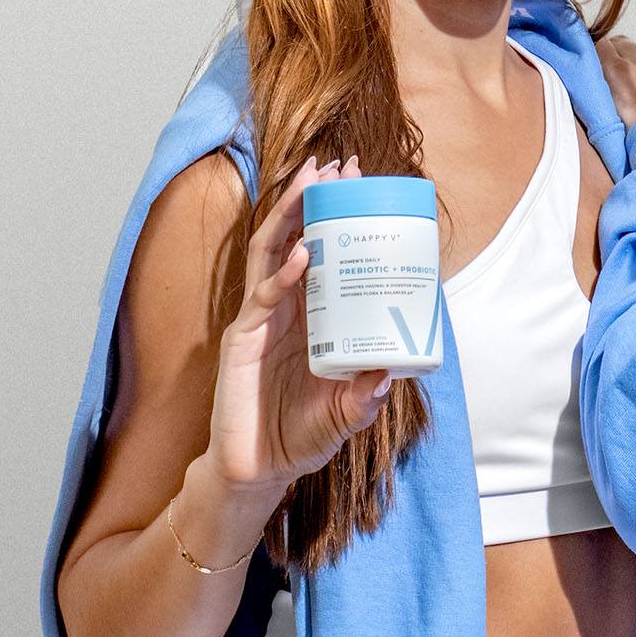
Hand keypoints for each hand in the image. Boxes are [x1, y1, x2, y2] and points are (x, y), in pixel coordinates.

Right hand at [205, 156, 389, 492]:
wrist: (258, 472)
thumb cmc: (300, 437)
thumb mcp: (346, 415)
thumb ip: (366, 397)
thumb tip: (393, 372)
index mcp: (311, 316)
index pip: (323, 251)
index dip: (337, 217)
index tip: (362, 180)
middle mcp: (284, 309)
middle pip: (295, 237)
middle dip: (313, 199)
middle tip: (338, 163)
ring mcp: (260, 321)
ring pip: (272, 254)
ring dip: (291, 216)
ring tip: (312, 183)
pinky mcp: (242, 341)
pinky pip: (263, 298)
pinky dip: (285, 275)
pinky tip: (305, 256)